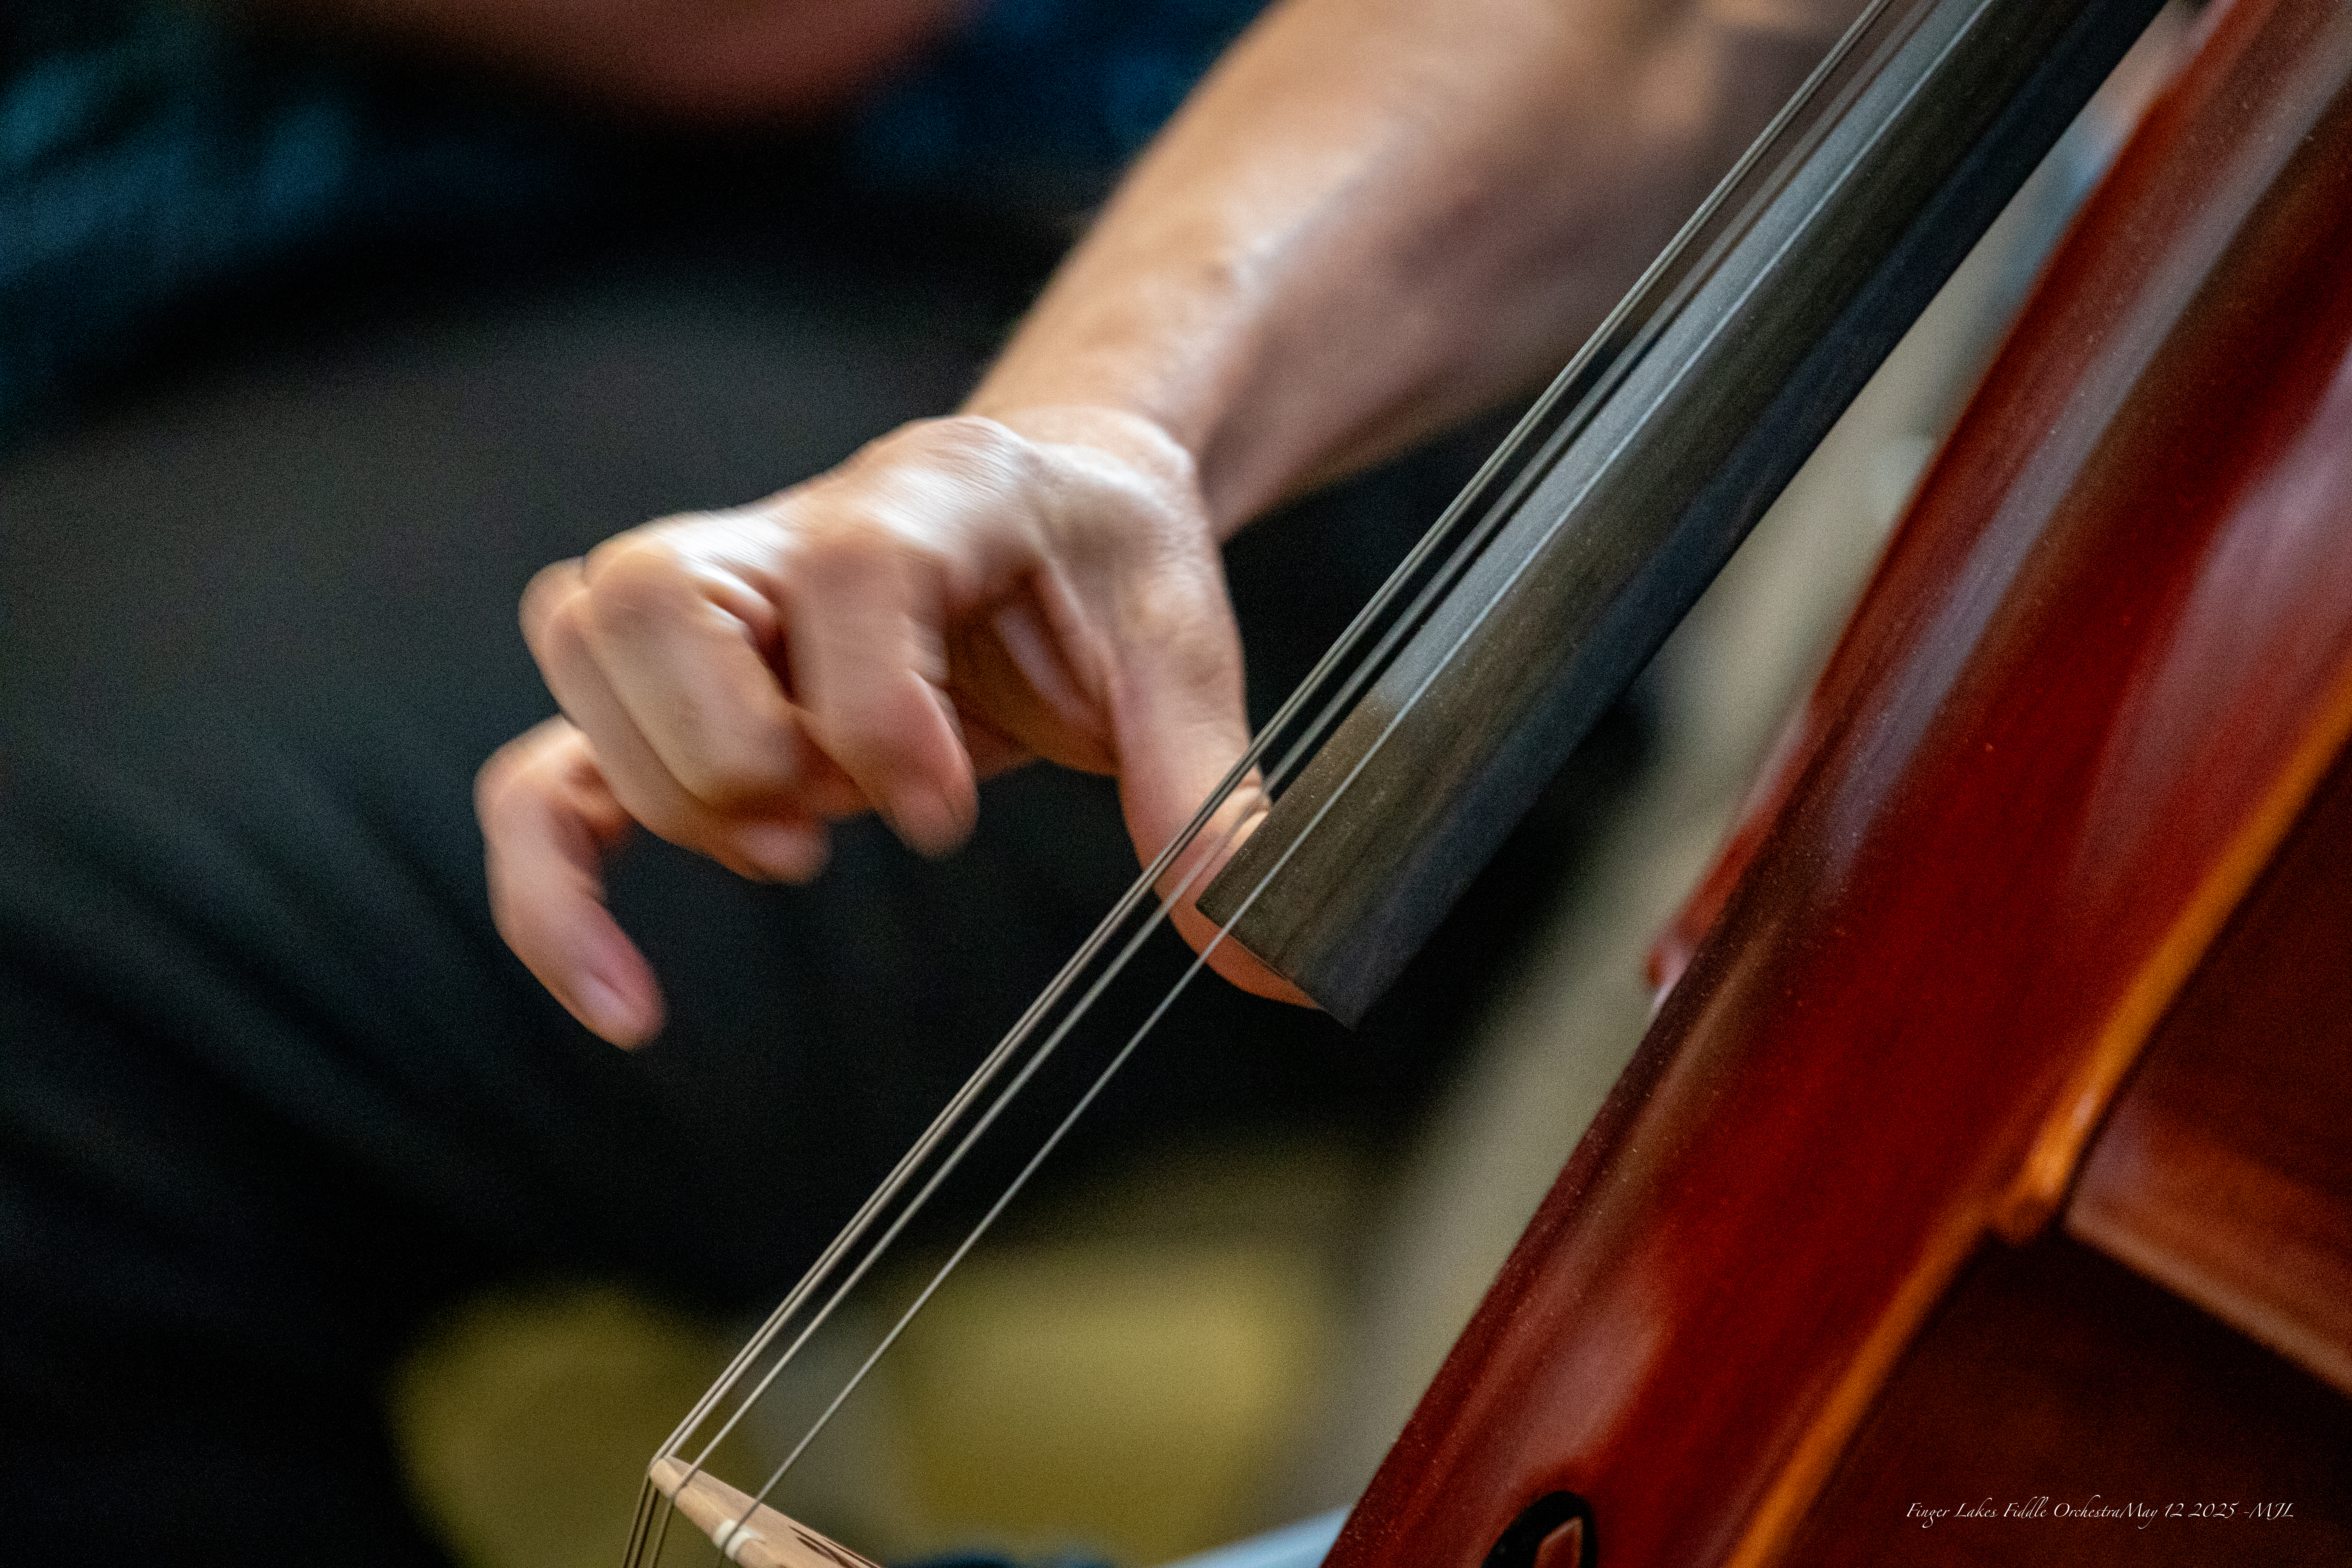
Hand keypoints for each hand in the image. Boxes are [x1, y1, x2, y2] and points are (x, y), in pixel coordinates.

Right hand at [477, 407, 1305, 1044]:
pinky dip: (552, 882)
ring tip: (795, 848)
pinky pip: (550, 772)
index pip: (849, 575)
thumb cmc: (1107, 562)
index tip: (945, 813)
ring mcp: (715, 608)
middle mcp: (785, 534)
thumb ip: (1212, 793)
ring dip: (666, 787)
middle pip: (648, 599)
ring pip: (582, 653)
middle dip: (732, 748)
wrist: (1055, 495)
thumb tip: (1274, 954)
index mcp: (924, 501)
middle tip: (837, 825)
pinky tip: (623, 1001)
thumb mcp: (1183, 649)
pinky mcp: (682, 696)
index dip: (877, 708)